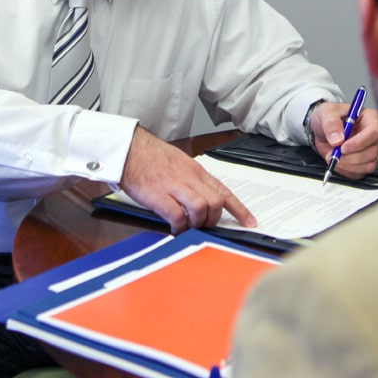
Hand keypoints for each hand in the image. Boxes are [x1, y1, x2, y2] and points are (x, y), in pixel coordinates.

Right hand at [118, 126, 256, 231]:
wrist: (128, 149)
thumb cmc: (149, 157)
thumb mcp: (179, 163)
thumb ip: (192, 180)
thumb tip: (201, 197)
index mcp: (195, 170)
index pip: (224, 191)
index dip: (239, 209)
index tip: (249, 222)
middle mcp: (189, 178)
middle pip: (215, 203)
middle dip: (213, 220)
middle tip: (204, 225)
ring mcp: (174, 186)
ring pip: (201, 208)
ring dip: (198, 223)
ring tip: (189, 226)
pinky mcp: (159, 196)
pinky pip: (177, 216)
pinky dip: (179, 227)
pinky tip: (175, 228)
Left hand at [309, 103, 377, 178]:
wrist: (322, 129)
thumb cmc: (329, 116)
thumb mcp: (326, 113)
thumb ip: (331, 124)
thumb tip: (338, 139)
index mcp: (370, 118)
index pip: (374, 132)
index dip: (359, 142)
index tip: (343, 147)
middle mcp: (373, 135)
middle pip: (372, 151)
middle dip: (351, 157)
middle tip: (334, 153)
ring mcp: (370, 149)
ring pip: (369, 164)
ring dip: (348, 165)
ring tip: (334, 157)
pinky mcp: (364, 162)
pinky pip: (360, 172)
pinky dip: (347, 170)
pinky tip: (337, 162)